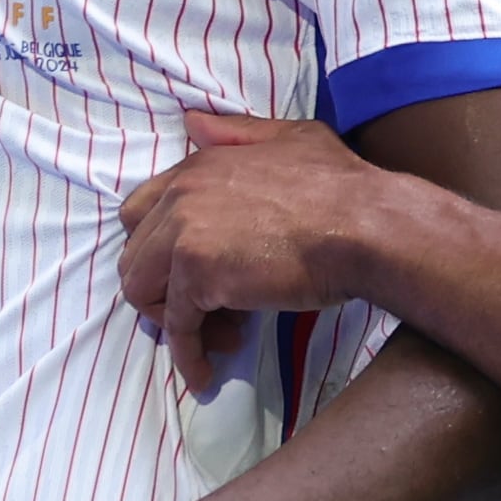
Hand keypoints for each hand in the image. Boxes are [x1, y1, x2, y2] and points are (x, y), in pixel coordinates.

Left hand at [114, 110, 382, 389]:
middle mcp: (179, 195)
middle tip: (210, 311)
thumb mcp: (291, 137)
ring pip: (143, 290)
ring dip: (173, 319)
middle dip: (164, 287)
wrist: (365, 226)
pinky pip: (176, 326)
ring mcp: (184, 235)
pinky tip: (203, 376)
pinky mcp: (197, 277)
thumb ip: (237, 133)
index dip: (162, 249)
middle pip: (135, 254)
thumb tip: (191, 124)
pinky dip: (186, 355)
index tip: (193, 274)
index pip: (143, 212)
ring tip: (220, 337)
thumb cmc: (342, 186)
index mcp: (198, 165)